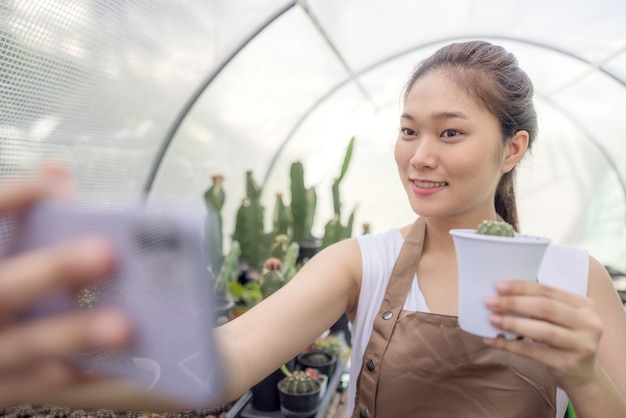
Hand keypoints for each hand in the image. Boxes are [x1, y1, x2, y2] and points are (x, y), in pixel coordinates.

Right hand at [0, 164, 131, 404]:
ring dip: (75, 333)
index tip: (56, 189)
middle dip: (54, 269)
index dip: (14, 201)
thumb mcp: (6, 253)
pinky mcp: (1, 390)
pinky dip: (82, 375)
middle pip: (6, 288)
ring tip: (123, 325)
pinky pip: (42, 386)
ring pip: (27, 344)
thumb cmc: (2, 292)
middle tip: (106, 254)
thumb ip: (25, 215)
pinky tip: (120, 364)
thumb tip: (57, 175)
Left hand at [483, 280, 603, 390]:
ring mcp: (582, 345)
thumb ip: (540, 306)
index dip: (522, 288)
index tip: (498, 286)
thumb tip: (502, 296)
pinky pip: (533, 352)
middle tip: (490, 302)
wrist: (583, 376)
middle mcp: (589, 323)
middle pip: (546, 308)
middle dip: (515, 303)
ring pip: (542, 330)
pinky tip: (494, 341)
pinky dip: (510, 345)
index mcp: (585, 305)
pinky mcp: (568, 364)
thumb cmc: (564, 340)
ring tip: (492, 319)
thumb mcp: (561, 319)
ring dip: (513, 323)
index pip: (549, 291)